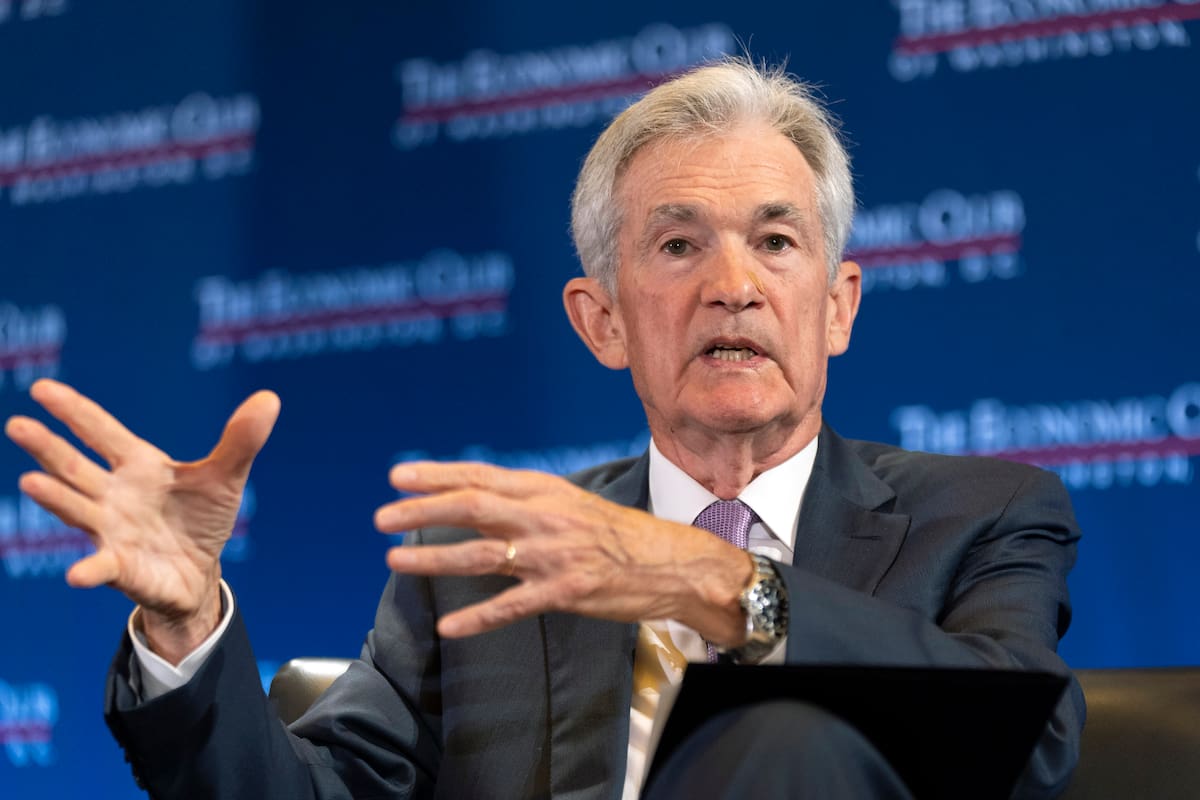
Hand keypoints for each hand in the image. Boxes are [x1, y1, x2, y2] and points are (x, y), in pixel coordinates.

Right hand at [5, 379, 279, 661]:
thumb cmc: (202, 519)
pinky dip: (89, 569)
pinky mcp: (119, 566)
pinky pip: (100, 566)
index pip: (100, 431)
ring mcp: (110, 530)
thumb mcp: (226, 478)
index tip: (41, 388)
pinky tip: (78, 574)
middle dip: (47, 447)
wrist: (199, 572)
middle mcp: (113, 494)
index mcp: (137, 466)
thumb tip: (270, 399)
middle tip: (17, 424)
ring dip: (56, 498)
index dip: (74, 410)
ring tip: (31, 482)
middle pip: (74, 466)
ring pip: (77, 509)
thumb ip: (241, 440)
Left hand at [375, 461, 753, 643]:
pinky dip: (478, 618)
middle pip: (472, 508)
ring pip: (482, 555)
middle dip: (423, 510)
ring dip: (435, 557)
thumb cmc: (620, 535)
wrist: (672, 563)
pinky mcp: (564, 592)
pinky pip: (511, 607)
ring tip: (396, 559)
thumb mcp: (573, 504)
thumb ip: (528, 504)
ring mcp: (553, 556)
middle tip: (383, 517)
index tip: (398, 476)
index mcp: (546, 491)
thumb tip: (481, 500)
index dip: (437, 476)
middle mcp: (545, 517)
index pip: (481, 477)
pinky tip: (449, 626)